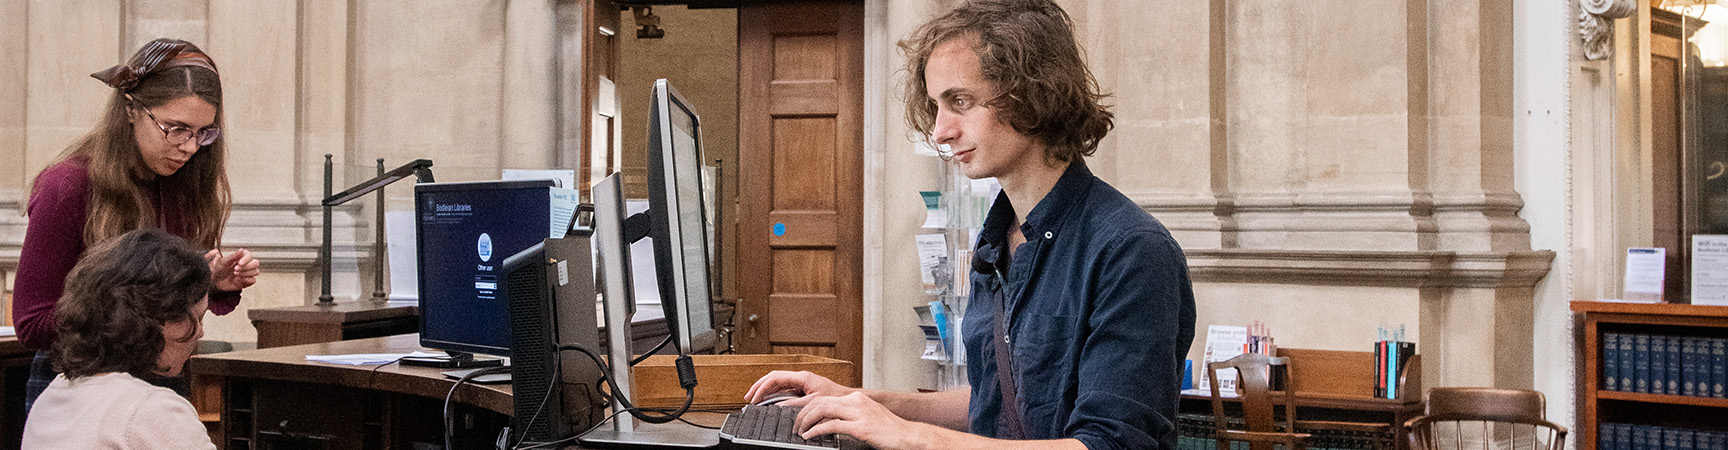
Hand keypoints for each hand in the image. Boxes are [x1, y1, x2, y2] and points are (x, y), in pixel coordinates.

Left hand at [206, 248, 259, 290]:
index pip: (250, 255)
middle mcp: (246, 264)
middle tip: (235, 269)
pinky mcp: (247, 281)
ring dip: (246, 273)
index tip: (239, 263)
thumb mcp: (223, 262)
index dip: (246, 259)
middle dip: (247, 267)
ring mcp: (248, 273)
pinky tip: (238, 279)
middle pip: (256, 263)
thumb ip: (233, 256)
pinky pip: (253, 280)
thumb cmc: (218, 270)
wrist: (215, 282)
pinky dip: (247, 280)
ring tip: (235, 274)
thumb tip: (241, 249)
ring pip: (256, 271)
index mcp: (241, 257)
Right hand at [744, 370, 855, 405]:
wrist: (845, 398)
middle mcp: (800, 377)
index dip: (762, 388)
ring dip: (764, 390)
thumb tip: (779, 406)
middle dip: (759, 386)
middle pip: (773, 378)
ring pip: (776, 383)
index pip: (775, 378)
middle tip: (748, 397)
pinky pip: (783, 389)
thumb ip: (796, 404)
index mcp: (802, 377)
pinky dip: (773, 394)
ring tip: (754, 399)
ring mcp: (800, 382)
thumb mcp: (814, 402)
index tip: (755, 398)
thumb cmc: (835, 397)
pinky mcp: (801, 388)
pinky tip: (767, 401)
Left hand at [795, 392, 926, 449]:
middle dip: (802, 414)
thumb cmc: (888, 430)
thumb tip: (828, 422)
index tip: (797, 416)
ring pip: (822, 411)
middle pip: (820, 402)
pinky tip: (810, 437)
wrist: (908, 435)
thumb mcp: (866, 417)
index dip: (807, 406)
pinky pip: (832, 426)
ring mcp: (859, 414)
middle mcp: (856, 402)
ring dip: (806, 422)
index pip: (824, 398)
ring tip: (800, 431)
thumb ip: (849, 416)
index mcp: (856, 399)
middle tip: (794, 426)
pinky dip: (817, 431)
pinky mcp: (861, 427)